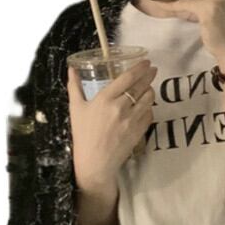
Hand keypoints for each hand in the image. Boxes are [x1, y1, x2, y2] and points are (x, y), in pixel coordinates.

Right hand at [67, 58, 157, 187]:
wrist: (94, 162)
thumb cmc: (83, 134)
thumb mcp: (75, 109)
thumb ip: (74, 87)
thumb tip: (71, 69)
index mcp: (105, 99)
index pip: (127, 78)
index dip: (139, 68)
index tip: (146, 62)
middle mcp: (121, 107)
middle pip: (141, 86)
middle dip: (149, 75)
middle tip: (152, 70)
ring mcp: (132, 119)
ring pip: (148, 99)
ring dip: (150, 90)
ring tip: (148, 87)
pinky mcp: (139, 131)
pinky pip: (150, 114)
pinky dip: (149, 107)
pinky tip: (145, 106)